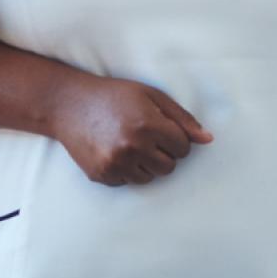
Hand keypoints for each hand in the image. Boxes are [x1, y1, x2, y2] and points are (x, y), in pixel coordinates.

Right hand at [49, 74, 212, 185]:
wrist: (68, 104)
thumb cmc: (113, 95)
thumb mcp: (150, 95)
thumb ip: (181, 118)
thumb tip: (208, 140)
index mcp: (148, 125)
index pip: (183, 148)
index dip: (175, 137)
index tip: (160, 128)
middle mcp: (132, 147)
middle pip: (169, 167)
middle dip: (163, 153)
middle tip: (144, 136)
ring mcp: (115, 164)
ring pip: (150, 178)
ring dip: (145, 164)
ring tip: (129, 143)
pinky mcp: (101, 175)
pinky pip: (128, 182)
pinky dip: (126, 170)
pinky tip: (114, 150)